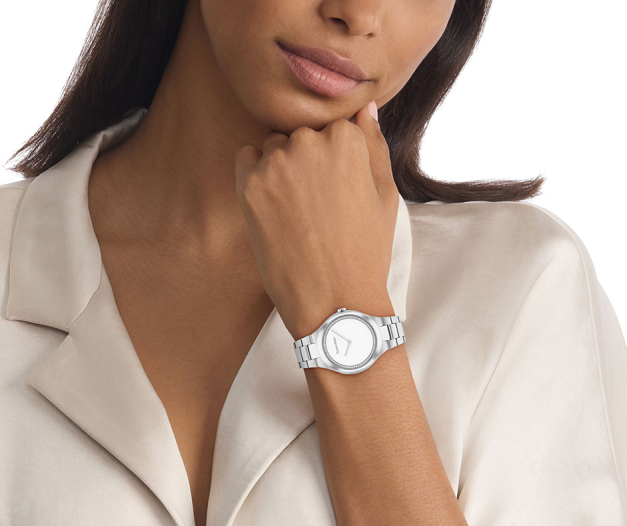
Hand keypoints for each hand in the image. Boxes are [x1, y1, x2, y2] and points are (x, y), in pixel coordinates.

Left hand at [234, 102, 398, 339]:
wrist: (335, 301)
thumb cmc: (366, 252)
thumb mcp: (385, 195)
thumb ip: (374, 145)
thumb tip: (365, 108)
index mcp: (347, 137)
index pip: (331, 127)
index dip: (332, 160)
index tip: (336, 190)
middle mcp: (309, 141)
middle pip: (300, 135)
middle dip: (306, 161)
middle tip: (317, 206)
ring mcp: (277, 163)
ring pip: (273, 147)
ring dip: (280, 168)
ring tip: (296, 212)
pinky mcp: (250, 186)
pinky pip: (246, 161)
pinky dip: (255, 176)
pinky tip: (274, 209)